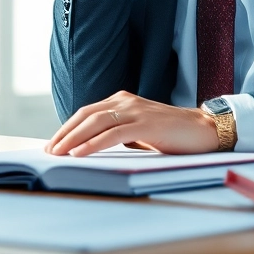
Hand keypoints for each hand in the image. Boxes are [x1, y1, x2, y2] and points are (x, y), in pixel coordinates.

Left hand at [45, 91, 218, 155]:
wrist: (204, 131)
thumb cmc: (172, 135)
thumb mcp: (140, 133)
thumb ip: (120, 135)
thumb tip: (94, 148)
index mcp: (123, 101)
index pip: (87, 112)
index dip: (68, 127)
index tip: (53, 143)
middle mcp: (126, 101)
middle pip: (86, 115)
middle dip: (64, 133)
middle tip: (49, 150)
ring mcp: (136, 110)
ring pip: (96, 122)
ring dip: (73, 138)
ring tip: (58, 152)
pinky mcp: (145, 123)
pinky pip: (113, 133)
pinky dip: (93, 143)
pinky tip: (80, 152)